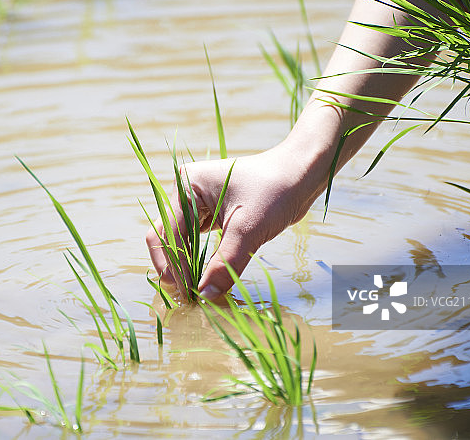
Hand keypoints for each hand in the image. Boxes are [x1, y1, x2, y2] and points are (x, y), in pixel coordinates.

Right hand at [145, 149, 314, 299]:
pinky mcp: (212, 213)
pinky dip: (197, 258)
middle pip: (168, 235)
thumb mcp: (247, 229)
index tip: (186, 291)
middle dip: (173, 265)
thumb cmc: (274, 191)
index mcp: (188, 185)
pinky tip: (202, 276)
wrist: (301, 174)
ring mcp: (198, 202)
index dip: (175, 264)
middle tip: (182, 295)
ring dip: (184, 263)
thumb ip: (225, 264)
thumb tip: (205, 295)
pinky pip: (196, 239)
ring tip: (191, 290)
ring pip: (180, 239)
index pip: (170, 233)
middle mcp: (187, 192)